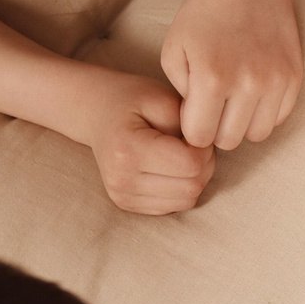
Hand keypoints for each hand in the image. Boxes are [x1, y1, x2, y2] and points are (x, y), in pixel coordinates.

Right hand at [75, 69, 215, 214]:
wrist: (97, 115)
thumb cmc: (132, 100)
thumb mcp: (162, 97)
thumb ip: (188, 122)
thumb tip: (207, 150)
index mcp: (127, 150)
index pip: (191, 164)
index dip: (205, 148)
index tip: (197, 132)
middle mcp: (121, 179)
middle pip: (192, 187)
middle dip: (204, 164)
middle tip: (193, 143)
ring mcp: (122, 196)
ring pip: (187, 201)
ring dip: (195, 178)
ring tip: (182, 154)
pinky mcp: (127, 205)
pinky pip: (175, 206)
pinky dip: (181, 188)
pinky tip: (170, 167)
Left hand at [161, 0, 304, 148]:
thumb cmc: (204, 13)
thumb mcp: (174, 49)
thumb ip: (179, 94)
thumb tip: (197, 123)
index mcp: (212, 79)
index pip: (199, 137)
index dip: (192, 128)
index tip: (193, 112)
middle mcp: (247, 84)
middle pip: (228, 141)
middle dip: (216, 129)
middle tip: (212, 106)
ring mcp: (276, 82)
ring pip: (257, 135)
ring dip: (241, 124)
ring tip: (233, 101)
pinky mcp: (294, 78)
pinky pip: (278, 118)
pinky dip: (263, 112)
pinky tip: (252, 90)